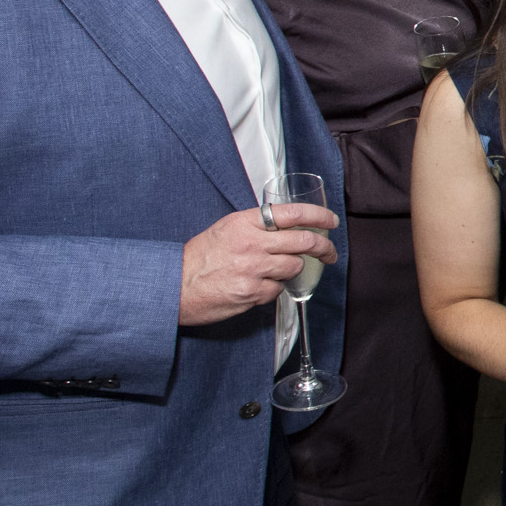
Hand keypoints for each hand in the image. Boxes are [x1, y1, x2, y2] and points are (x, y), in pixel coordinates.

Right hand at [179, 203, 336, 325]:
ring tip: (274, 271)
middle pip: (304, 241)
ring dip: (291, 269)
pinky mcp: (253, 292)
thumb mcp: (225, 229)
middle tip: (330, 253)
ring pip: (294, 266)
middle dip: (325, 247)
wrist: (174, 286)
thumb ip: (256, 226)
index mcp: (245, 222)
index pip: (293, 213)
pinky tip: (256, 286)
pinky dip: (273, 288)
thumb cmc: (199, 258)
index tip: (331, 221)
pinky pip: (278, 289)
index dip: (319, 216)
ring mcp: (253, 269)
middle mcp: (251, 243)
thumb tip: (286, 227)